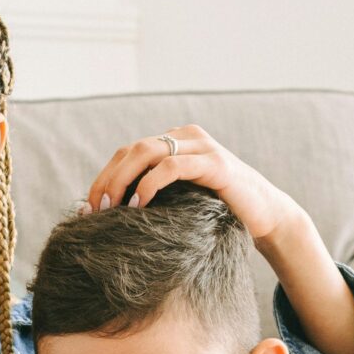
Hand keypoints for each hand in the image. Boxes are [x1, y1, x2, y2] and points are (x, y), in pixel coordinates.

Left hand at [82, 124, 302, 244]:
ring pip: (147, 152)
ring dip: (122, 180)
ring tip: (111, 208)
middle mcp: (186, 136)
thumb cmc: (219, 213)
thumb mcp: (180, 200)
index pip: (127, 152)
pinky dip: (150, 184)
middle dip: (107, 179)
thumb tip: (109, 212)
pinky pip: (173, 166)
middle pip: (132, 150)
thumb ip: (153, 194)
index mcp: (175, 141)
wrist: (265, 216)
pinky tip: (139, 205)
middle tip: (93, 210)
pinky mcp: (215, 164)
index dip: (104, 177)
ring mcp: (202, 147)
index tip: (88, 207)